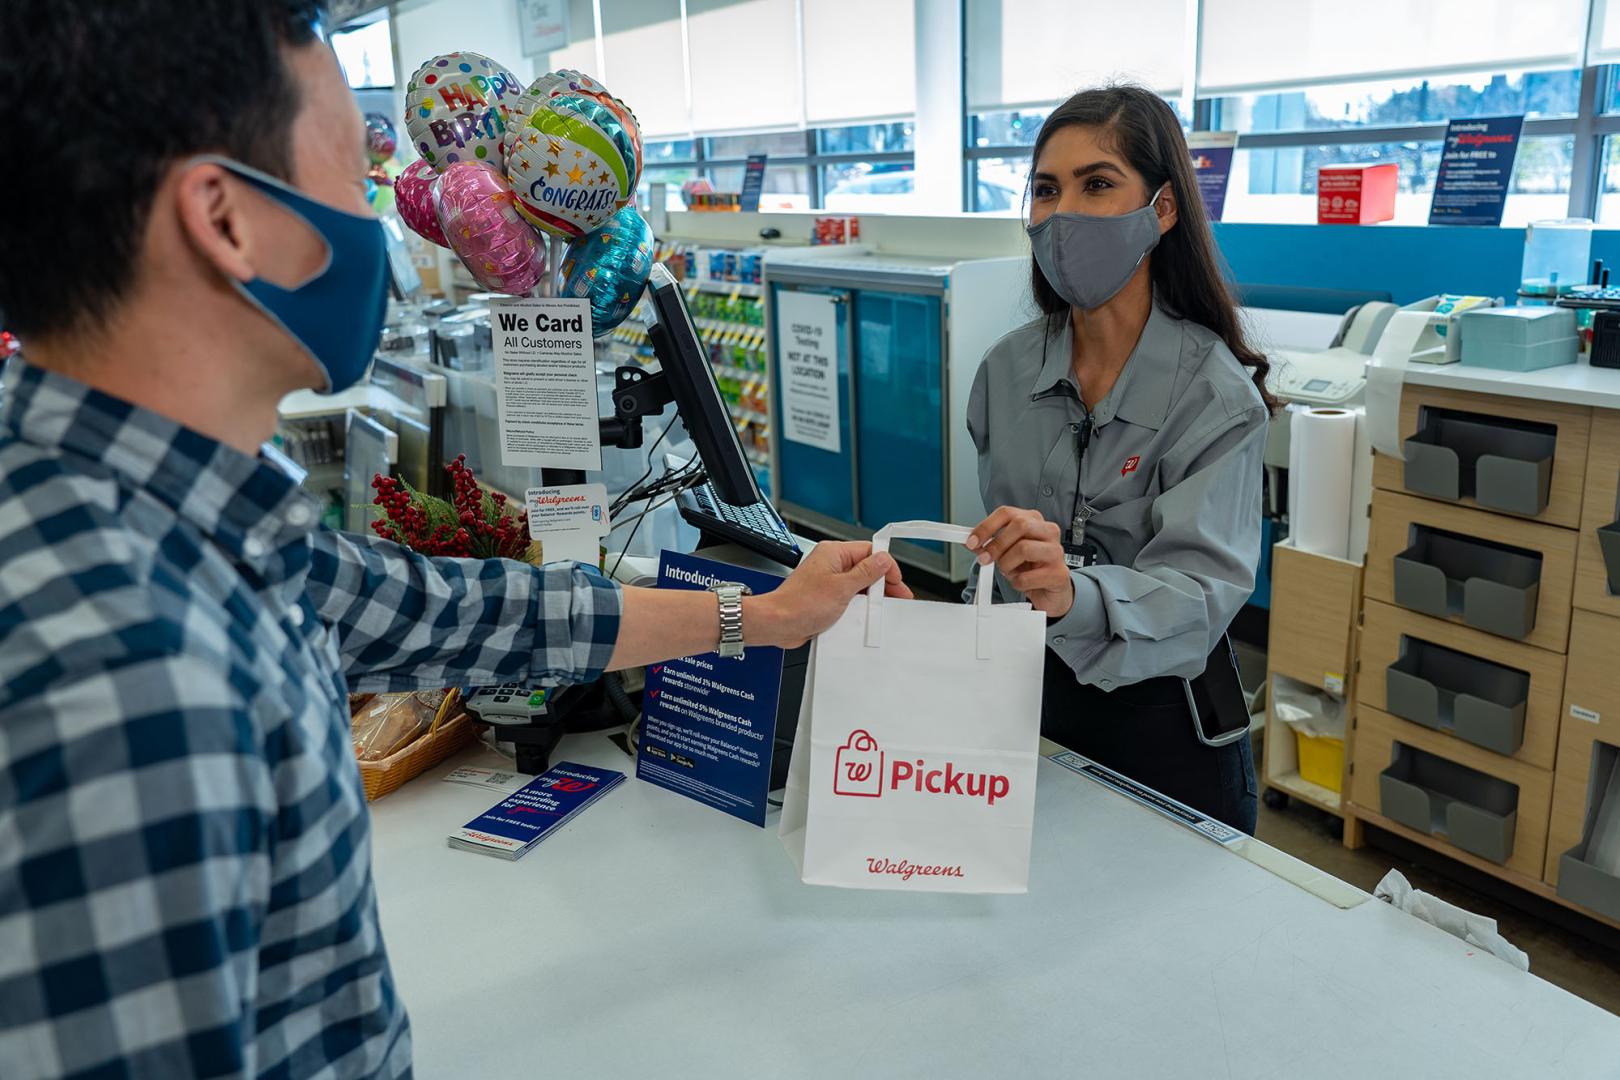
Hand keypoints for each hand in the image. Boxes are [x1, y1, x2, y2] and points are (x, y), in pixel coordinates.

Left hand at [748, 541, 911, 648]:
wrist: (777, 623)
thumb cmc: (800, 604)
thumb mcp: (842, 588)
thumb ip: (866, 573)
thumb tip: (883, 560)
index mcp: (834, 553)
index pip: (869, 551)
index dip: (885, 566)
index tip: (896, 582)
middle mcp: (830, 564)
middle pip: (866, 569)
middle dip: (881, 585)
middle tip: (895, 599)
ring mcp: (828, 582)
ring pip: (858, 586)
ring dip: (869, 598)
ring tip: (880, 610)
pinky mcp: (825, 598)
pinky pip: (848, 599)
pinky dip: (857, 607)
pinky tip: (864, 617)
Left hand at [967, 506, 1073, 618]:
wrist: (1050, 590)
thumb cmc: (1030, 567)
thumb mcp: (1006, 552)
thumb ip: (988, 545)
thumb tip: (968, 541)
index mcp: (1033, 520)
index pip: (1007, 513)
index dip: (986, 526)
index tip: (972, 541)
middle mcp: (1048, 531)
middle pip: (1019, 525)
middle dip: (996, 544)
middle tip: (985, 559)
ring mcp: (1056, 551)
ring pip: (1024, 548)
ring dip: (1006, 564)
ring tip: (1008, 571)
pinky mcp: (1059, 573)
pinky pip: (1027, 577)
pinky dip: (1017, 583)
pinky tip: (1021, 582)